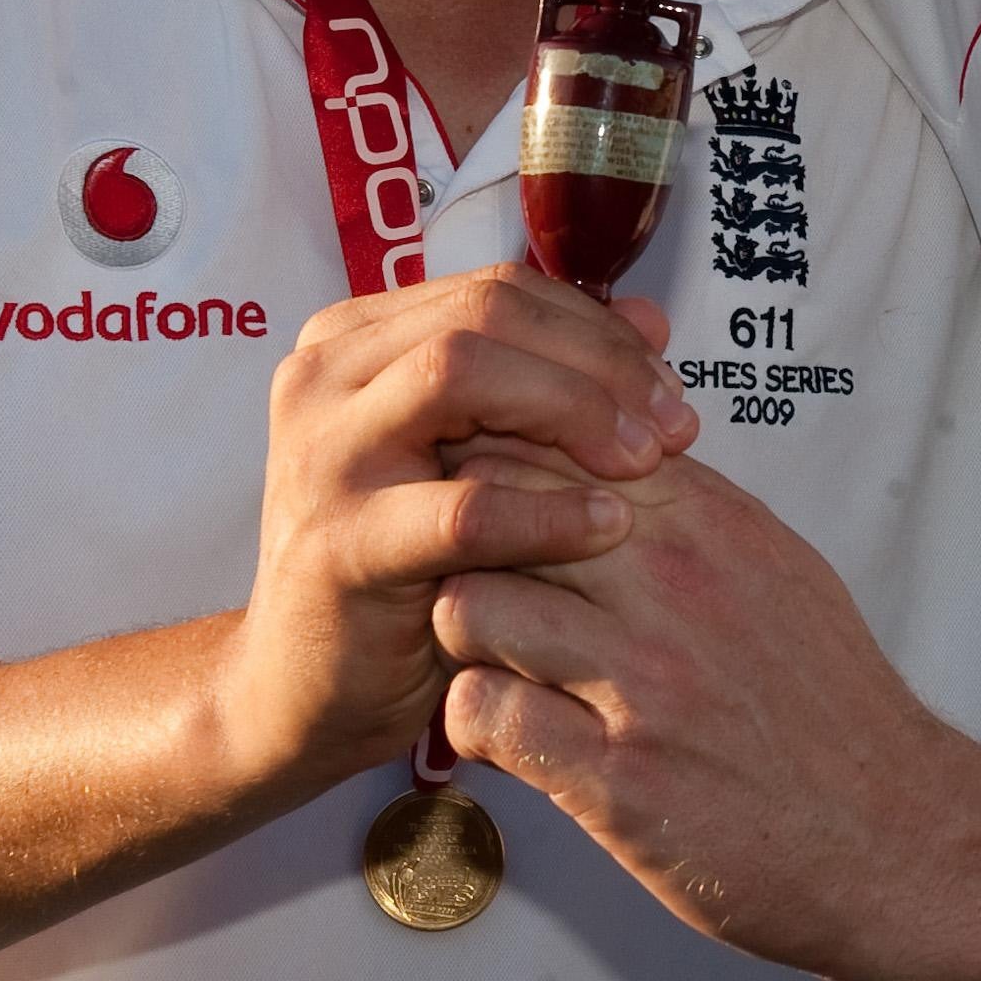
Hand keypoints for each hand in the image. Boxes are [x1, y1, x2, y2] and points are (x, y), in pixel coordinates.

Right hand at [230, 269, 700, 787]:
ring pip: (458, 375)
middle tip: (673, 422)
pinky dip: (548, 513)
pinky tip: (609, 526)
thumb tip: (652, 319)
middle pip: (483, 314)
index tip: (667, 385)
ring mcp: (322, 455)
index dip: (596, 327)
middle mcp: (323, 377)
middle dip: (596, 361)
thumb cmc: (408, 570)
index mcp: (355, 341)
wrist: (306, 690)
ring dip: (573, 410)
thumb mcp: (480, 459)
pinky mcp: (338, 544)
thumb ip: (551, 382)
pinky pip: (462, 510)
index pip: (497, 289)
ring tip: (646, 463)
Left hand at [435, 454, 980, 980]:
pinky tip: (512, 735)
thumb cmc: (837, 715)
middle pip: (499, 508)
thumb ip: (694, 512)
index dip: (502, 464)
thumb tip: (618, 461)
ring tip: (499, 664)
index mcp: (713, 528)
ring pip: (472, 606)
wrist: (904, 839)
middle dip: (466, 542)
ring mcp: (644, 686)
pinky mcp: (618, 781)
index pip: (560, 441)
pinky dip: (475, 725)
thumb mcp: (780, 573)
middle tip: (478, 584)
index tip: (494, 503)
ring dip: (466, 638)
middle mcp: (675, 591)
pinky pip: (484, 716)